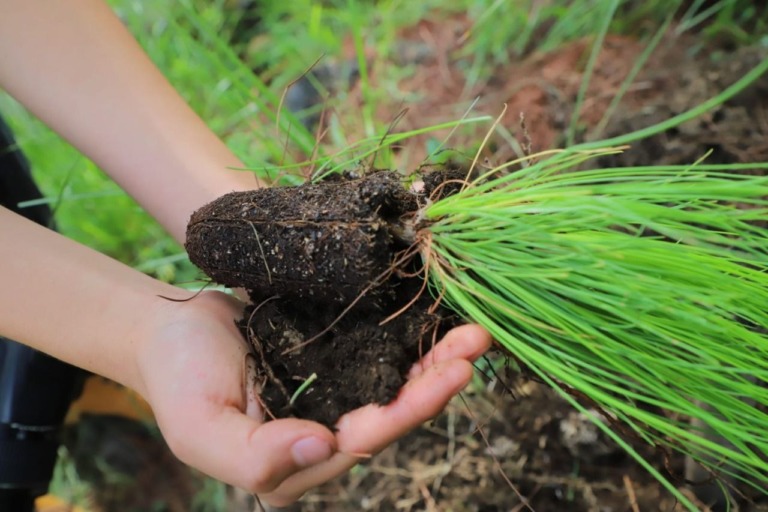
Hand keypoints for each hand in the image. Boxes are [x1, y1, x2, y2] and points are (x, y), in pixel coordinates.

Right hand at [134, 290, 490, 506]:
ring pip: (396, 381)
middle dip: (438, 381)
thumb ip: (255, 458)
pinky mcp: (336, 356)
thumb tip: (325, 447)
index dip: (407, 410)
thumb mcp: (200, 429)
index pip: (364, 439)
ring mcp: (334, 390)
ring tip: (473, 332)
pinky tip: (440, 317)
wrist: (167, 329)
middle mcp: (326, 430)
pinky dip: (413, 336)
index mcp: (300, 460)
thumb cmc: (177, 379)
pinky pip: (381, 350)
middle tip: (476, 345)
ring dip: (436, 358)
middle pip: (394, 410)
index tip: (447, 377)